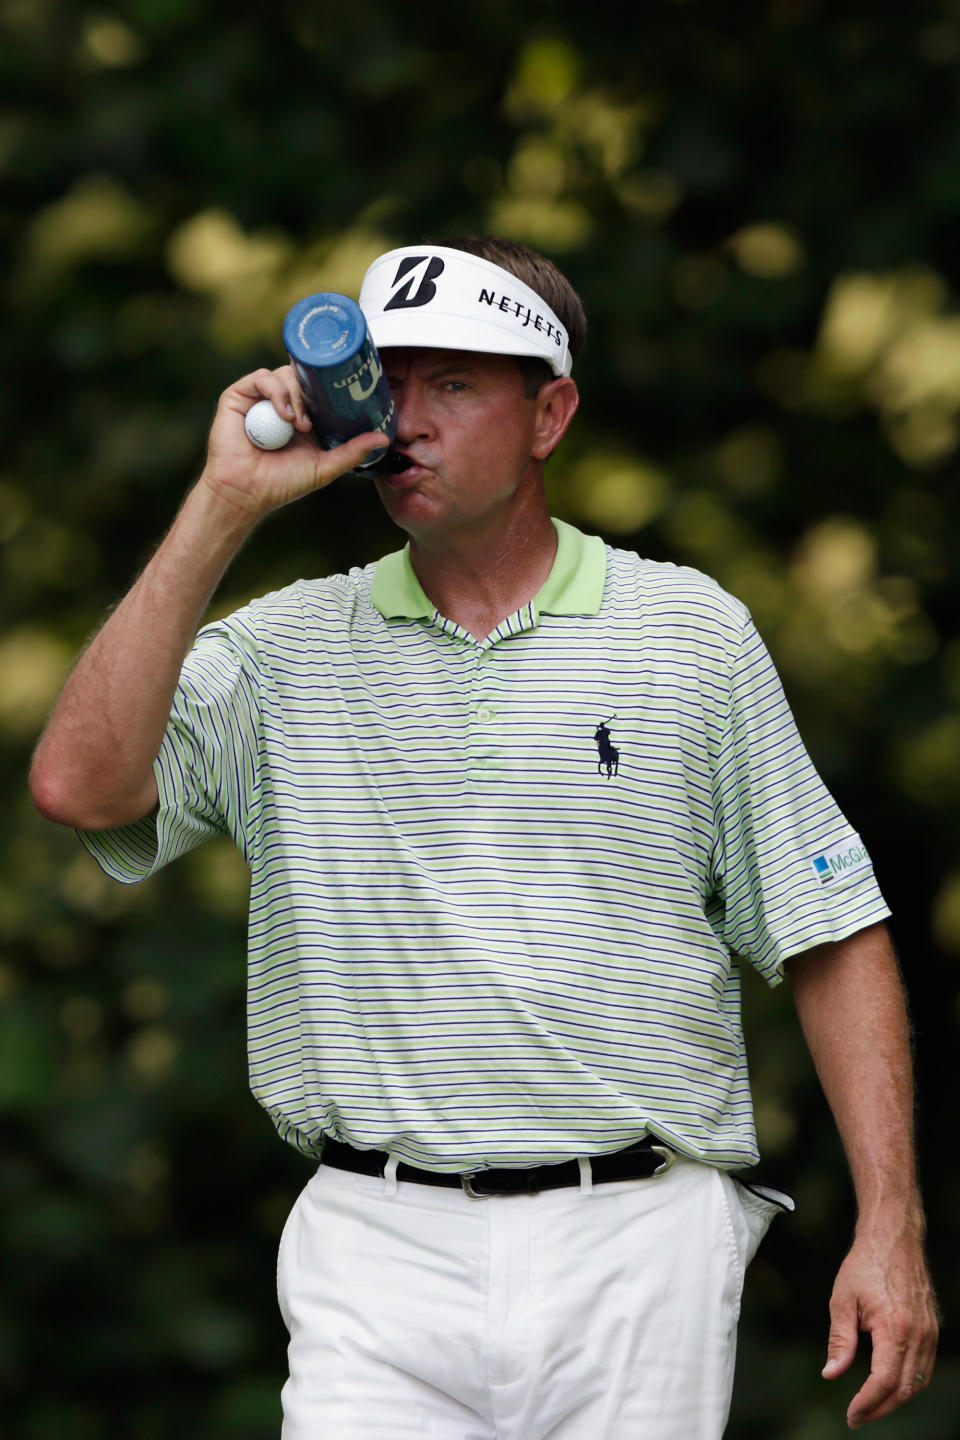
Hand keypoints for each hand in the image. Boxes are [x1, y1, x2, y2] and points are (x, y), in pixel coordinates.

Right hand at [200, 365, 386, 519]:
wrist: (247, 492)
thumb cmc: (282, 483)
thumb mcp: (325, 466)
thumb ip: (352, 451)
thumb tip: (384, 438)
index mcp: (300, 413)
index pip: (316, 385)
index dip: (329, 383)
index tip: (343, 391)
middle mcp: (280, 401)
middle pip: (302, 376)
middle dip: (311, 393)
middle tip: (310, 424)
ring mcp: (259, 397)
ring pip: (284, 374)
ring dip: (295, 395)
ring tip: (296, 423)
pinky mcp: (238, 396)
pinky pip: (261, 378)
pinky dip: (275, 392)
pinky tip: (283, 414)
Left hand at [822, 1223, 938, 1427]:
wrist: (892, 1238)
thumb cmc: (864, 1264)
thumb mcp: (842, 1300)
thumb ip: (840, 1340)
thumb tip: (831, 1374)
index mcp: (895, 1327)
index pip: (884, 1380)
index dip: (868, 1403)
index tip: (852, 1414)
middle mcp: (918, 1334)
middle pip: (905, 1388)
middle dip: (881, 1408)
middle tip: (858, 1416)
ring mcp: (929, 1332)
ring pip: (919, 1382)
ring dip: (896, 1399)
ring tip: (871, 1405)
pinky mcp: (932, 1328)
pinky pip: (925, 1367)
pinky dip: (909, 1383)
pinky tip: (890, 1384)